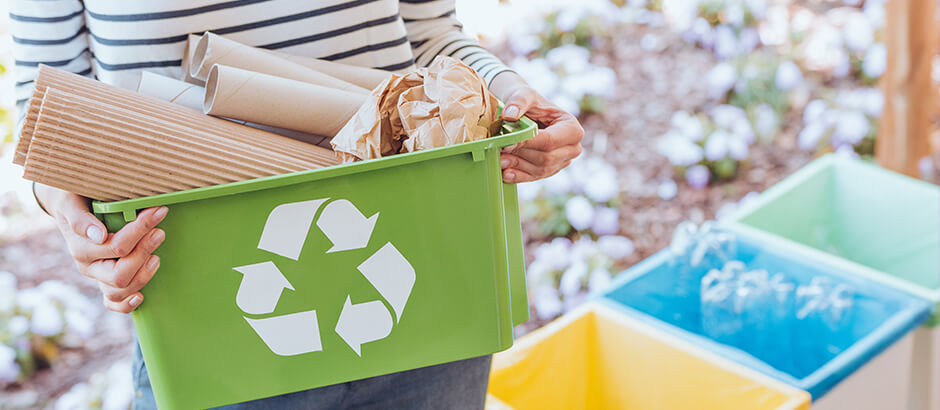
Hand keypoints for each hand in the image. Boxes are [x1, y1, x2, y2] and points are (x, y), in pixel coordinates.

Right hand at [36, 184, 166, 312]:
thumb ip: (80, 218)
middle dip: (144, 253)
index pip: (116, 247)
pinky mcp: (105, 282)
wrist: (69, 204)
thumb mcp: (72, 202)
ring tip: (156, 257)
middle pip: (120, 274)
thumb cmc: (75, 200)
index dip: (140, 230)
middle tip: (159, 232)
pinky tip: (141, 298)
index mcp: (80, 248)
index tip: (159, 211)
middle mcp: (88, 266)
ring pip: (119, 291)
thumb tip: (98, 235)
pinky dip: (126, 305)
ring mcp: (97, 277)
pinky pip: (113, 303)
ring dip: (143, 275)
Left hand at [491, 72, 582, 182]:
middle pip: (546, 157)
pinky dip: (519, 176)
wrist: (527, 112)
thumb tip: (509, 115)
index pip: (550, 140)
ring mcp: (563, 161)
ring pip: (540, 169)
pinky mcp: (551, 170)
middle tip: (499, 151)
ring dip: (518, 166)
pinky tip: (505, 174)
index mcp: (572, 128)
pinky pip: (535, 177)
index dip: (528, 143)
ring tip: (499, 160)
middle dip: (521, 155)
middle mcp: (573, 148)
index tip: (507, 143)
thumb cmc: (530, 102)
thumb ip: (518, 102)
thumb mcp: (525, 95)